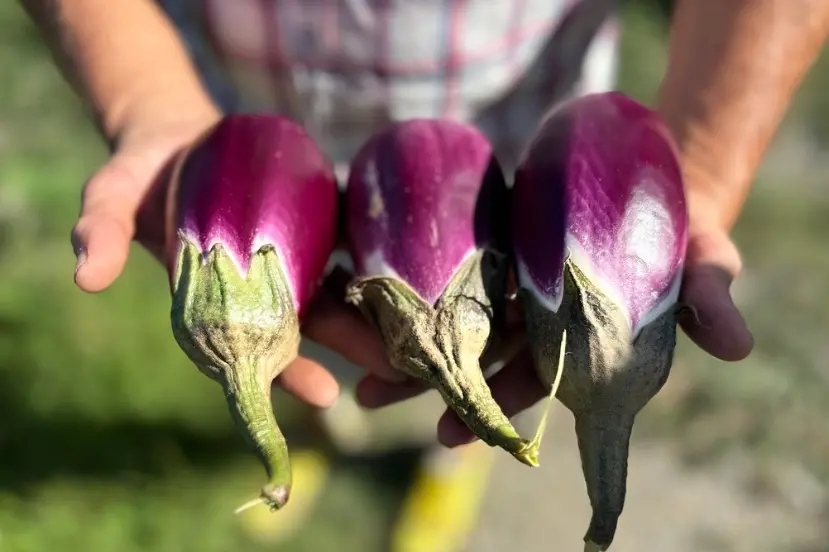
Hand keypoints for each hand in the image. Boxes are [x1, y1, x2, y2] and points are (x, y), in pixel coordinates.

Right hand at [71, 114, 398, 408]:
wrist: (177, 136)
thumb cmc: (142, 174)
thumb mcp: (112, 196)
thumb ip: (102, 232)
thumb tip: (87, 277)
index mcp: (221, 305)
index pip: (258, 353)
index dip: (288, 375)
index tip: (324, 394)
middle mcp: (264, 291)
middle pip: (317, 330)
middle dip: (359, 350)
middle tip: (404, 372)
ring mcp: (294, 260)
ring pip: (345, 294)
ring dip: (384, 310)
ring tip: (428, 326)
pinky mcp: (315, 225)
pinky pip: (353, 245)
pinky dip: (381, 256)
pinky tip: (419, 262)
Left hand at [355, 228, 754, 447]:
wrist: (656, 177)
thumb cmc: (682, 230)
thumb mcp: (706, 256)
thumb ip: (711, 297)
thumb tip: (740, 347)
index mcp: (576, 339)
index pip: (530, 378)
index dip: (493, 403)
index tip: (446, 432)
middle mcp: (534, 316)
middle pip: (473, 352)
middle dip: (423, 379)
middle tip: (369, 398)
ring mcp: (508, 277)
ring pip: (449, 312)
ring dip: (402, 334)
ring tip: (349, 355)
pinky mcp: (492, 236)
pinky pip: (446, 256)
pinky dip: (408, 273)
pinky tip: (363, 281)